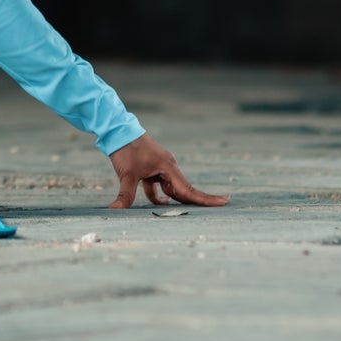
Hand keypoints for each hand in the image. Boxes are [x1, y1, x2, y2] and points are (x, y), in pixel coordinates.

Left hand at [107, 133, 229, 209]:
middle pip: (184, 189)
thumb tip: (115, 210)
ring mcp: (160, 165)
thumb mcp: (126, 174)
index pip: (189, 190)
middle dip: (197, 201)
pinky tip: (161, 203)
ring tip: (191, 212)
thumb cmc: (125, 149)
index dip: (206, 199)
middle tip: (221, 207)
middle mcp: (168, 166)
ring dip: (176, 199)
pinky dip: (159, 194)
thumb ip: (125, 195)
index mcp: (168, 167)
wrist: (117, 128)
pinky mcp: (151, 166)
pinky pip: (159, 183)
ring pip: (171, 187)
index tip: (225, 201)